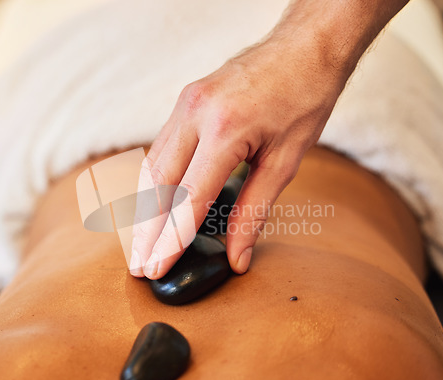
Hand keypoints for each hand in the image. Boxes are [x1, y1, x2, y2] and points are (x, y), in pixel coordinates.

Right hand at [128, 34, 345, 278]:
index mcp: (225, 130)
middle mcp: (194, 114)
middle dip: (144, 230)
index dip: (169, 240)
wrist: (304, 46)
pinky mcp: (184, 101)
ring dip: (144, 207)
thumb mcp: (285, 160)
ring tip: (141, 242)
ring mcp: (185, 104)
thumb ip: (255, 211)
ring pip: (152, 166)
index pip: (187, 199)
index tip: (154, 270)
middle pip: (157, 185)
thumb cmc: (304, 97)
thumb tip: (237, 256)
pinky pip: (160, 148)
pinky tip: (156, 203)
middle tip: (137, 266)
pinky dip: (155, 182)